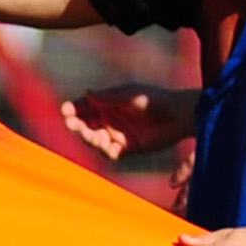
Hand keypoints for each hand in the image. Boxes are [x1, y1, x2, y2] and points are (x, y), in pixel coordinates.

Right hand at [62, 82, 196, 161]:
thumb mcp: (131, 95)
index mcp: (107, 103)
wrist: (180, 115)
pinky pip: (109, 152)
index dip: (72, 109)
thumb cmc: (156, 99)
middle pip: (84, 124)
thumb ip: (109, 96)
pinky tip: (107, 147)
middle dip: (76, 126)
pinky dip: (105, 151)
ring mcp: (116, 134)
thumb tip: (87, 94)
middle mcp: (109, 119)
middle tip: (73, 125)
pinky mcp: (126, 148)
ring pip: (93, 140)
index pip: (83, 107)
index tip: (65, 111)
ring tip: (95, 137)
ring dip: (89, 139)